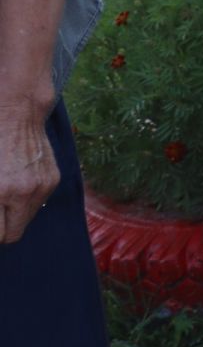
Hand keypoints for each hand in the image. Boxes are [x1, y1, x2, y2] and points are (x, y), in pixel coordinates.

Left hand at [0, 106, 57, 244]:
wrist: (16, 112)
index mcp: (0, 192)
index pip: (0, 234)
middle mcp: (24, 193)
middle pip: (13, 234)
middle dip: (1, 229)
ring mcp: (42, 186)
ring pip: (26, 219)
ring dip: (13, 214)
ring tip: (4, 195)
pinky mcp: (53, 179)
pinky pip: (37, 203)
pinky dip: (25, 200)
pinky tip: (17, 183)